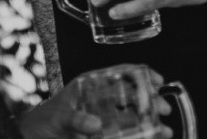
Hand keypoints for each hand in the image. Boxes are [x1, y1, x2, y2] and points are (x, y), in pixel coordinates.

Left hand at [16, 69, 173, 138]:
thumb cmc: (42, 124)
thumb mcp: (59, 118)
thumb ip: (76, 120)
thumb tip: (96, 124)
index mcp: (90, 86)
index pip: (120, 73)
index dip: (140, 74)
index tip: (156, 80)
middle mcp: (100, 100)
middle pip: (131, 94)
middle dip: (150, 100)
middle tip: (163, 109)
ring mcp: (103, 118)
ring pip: (133, 116)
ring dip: (149, 122)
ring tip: (164, 130)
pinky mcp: (104, 135)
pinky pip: (126, 134)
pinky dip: (140, 135)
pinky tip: (153, 137)